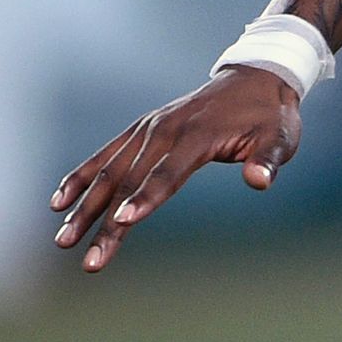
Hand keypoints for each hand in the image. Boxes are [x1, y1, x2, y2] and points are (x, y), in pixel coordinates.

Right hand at [51, 67, 301, 272]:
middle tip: (91, 261)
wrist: (255, 79)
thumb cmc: (270, 116)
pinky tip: (60, 203)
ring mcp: (148, 128)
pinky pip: (106, 155)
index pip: (168, 173)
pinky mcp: (141, 129)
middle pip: (129, 181)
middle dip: (105, 223)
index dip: (146, 199)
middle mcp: (164, 131)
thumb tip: (260, 181)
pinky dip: (80, 177)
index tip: (123, 222)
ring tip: (63, 241)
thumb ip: (269, 159)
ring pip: (109, 172)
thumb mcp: (281, 137)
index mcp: (197, 136)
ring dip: (83, 207)